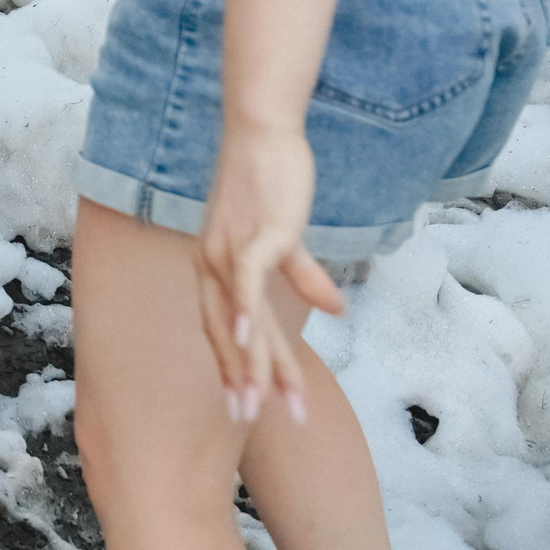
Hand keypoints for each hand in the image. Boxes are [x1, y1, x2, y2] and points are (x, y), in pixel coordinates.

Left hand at [196, 125, 346, 425]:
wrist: (262, 129)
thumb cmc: (271, 179)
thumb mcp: (286, 236)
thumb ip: (303, 275)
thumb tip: (336, 310)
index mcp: (214, 267)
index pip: (218, 330)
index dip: (232, 370)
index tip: (243, 410)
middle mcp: (213, 263)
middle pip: (225, 334)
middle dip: (243, 381)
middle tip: (250, 421)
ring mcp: (231, 247)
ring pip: (241, 317)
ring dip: (258, 362)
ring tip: (271, 401)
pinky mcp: (257, 231)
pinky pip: (248, 277)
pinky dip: (245, 308)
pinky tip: (247, 339)